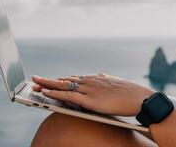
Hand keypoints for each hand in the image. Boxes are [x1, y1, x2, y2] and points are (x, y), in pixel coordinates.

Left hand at [32, 73, 153, 115]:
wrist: (140, 98)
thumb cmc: (131, 93)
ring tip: (35, 84)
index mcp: (96, 79)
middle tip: (36, 79)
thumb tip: (102, 74)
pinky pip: (68, 96)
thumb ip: (106, 79)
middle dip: (50, 80)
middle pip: (65, 79)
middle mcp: (90, 82)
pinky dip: (56, 93)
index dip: (61, 79)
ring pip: (63, 86)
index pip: (74, 78)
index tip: (52, 79)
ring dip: (48, 85)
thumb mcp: (116, 82)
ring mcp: (89, 90)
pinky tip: (46, 92)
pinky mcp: (90, 100)